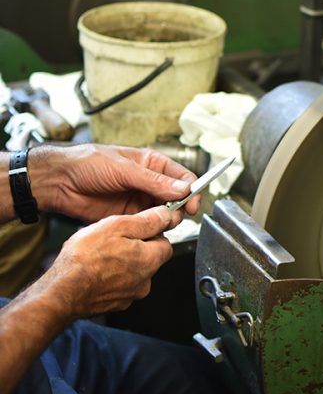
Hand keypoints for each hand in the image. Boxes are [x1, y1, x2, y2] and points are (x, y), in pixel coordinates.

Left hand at [29, 144, 200, 221]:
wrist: (60, 182)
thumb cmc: (86, 163)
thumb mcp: (123, 169)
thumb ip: (153, 181)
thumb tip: (181, 189)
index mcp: (151, 164)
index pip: (181, 177)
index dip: (191, 190)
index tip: (193, 203)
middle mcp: (148, 183)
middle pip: (177, 198)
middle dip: (181, 208)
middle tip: (177, 215)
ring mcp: (139, 201)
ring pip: (165, 213)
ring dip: (167, 220)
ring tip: (162, 222)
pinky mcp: (128, 217)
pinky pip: (148, 225)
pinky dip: (153, 229)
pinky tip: (149, 230)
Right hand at [45, 205, 177, 317]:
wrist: (63, 291)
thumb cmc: (86, 258)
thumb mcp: (117, 226)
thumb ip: (146, 221)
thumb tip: (165, 215)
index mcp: (149, 260)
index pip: (165, 243)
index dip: (152, 232)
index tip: (138, 227)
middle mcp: (145, 281)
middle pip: (150, 258)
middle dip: (136, 247)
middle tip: (114, 239)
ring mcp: (130, 295)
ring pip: (134, 272)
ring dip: (123, 262)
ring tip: (102, 255)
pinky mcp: (115, 303)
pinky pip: (120, 285)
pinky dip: (112, 277)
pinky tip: (96, 270)